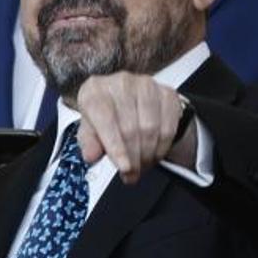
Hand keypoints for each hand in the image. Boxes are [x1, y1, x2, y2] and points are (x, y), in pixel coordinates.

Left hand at [75, 72, 194, 184]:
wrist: (129, 103)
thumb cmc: (105, 117)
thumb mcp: (90, 129)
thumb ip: (89, 142)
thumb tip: (91, 155)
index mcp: (95, 89)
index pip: (105, 119)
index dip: (115, 146)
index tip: (124, 167)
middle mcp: (121, 82)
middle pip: (130, 128)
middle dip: (132, 158)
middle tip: (131, 174)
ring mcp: (146, 85)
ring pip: (150, 129)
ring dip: (147, 154)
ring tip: (141, 165)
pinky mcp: (167, 93)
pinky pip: (168, 127)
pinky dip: (162, 147)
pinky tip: (154, 153)